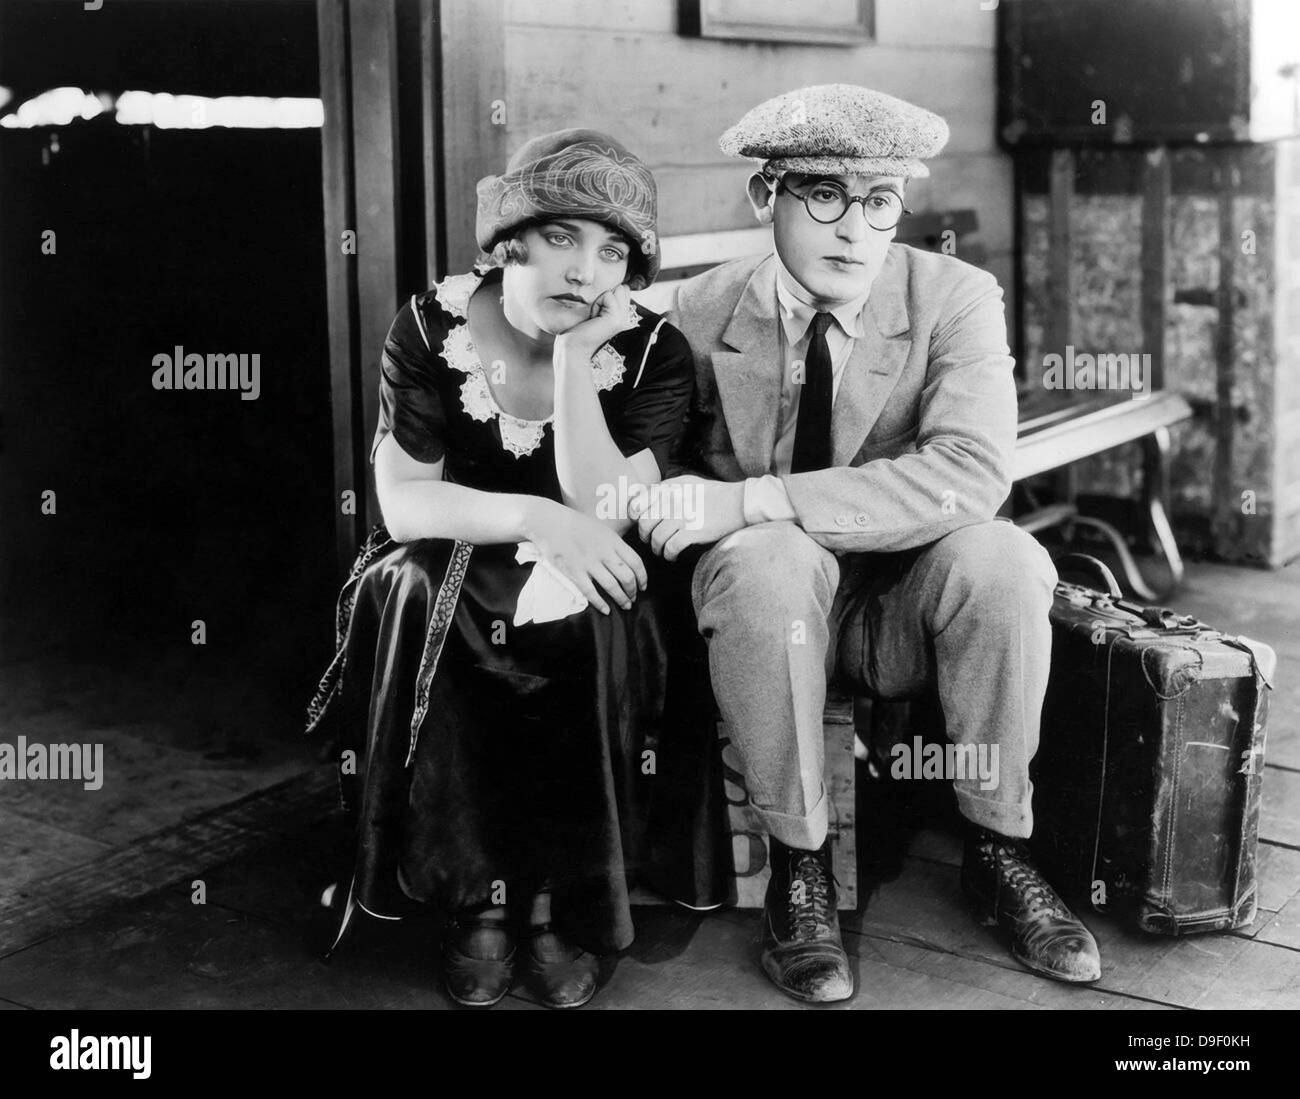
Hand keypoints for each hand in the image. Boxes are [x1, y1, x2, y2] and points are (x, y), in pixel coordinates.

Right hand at [522, 498, 647, 613]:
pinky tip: (606, 610)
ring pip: (612, 586)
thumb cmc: (576, 525)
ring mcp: (589, 563)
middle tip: (634, 598)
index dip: (642, 577)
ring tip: (625, 605)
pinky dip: (600, 603)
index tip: (643, 586)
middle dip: (633, 591)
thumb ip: (615, 544)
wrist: (550, 523)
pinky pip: (591, 592)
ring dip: (621, 599)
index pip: (636, 562)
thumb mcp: (601, 529)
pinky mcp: (574, 572)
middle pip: (627, 577)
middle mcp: (604, 552)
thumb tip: (627, 560)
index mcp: (613, 541)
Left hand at [552, 284, 638, 362]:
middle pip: (622, 289)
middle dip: (606, 297)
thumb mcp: (600, 311)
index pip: (625, 291)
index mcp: (625, 318)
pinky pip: (607, 295)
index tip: (599, 314)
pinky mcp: (616, 318)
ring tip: (595, 317)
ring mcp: (623, 319)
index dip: (608, 297)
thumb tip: (619, 285)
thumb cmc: (582, 329)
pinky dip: (597, 304)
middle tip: (597, 315)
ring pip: (616, 290)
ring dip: (601, 300)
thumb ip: (611, 300)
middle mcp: (627, 319)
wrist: (575, 346)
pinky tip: (594, 318)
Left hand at [628, 475, 746, 560]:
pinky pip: (670, 548)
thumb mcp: (685, 482)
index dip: (635, 518)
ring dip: (657, 548)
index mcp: (669, 488)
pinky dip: (669, 555)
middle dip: (645, 536)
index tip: (641, 524)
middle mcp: (672, 500)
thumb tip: (640, 498)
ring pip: (655, 538)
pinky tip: (672, 555)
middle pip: (644, 524)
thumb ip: (663, 489)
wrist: (738, 502)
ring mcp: (682, 516)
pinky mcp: (693, 532)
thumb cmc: (711, 494)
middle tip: (651, 540)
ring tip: (662, 550)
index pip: (637, 504)